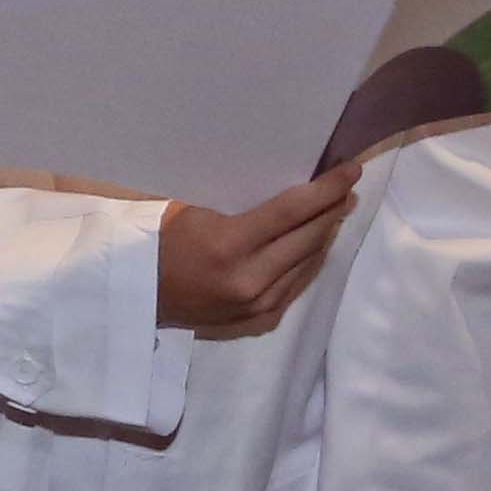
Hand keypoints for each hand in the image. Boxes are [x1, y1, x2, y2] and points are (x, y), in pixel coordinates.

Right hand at [157, 169, 357, 333]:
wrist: (139, 294)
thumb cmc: (156, 240)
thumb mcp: (188, 210)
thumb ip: (236, 205)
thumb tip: (282, 187)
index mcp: (228, 244)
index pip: (291, 211)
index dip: (325, 190)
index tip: (351, 171)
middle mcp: (251, 278)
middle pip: (307, 239)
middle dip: (332, 210)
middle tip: (348, 188)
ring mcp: (259, 304)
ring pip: (308, 264)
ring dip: (325, 236)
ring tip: (337, 213)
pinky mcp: (261, 320)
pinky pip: (297, 286)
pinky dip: (309, 262)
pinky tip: (315, 246)